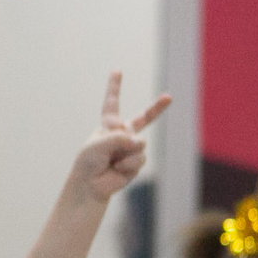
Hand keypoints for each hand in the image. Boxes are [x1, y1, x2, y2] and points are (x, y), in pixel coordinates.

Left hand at [65, 73, 171, 203]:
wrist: (91, 186)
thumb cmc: (88, 163)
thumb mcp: (98, 145)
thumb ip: (119, 139)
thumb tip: (139, 143)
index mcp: (108, 126)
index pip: (112, 103)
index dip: (114, 87)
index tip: (117, 71)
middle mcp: (121, 134)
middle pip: (143, 118)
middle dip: (156, 108)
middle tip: (169, 97)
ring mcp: (131, 148)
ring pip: (139, 144)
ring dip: (126, 154)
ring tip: (112, 162)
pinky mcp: (136, 162)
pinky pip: (139, 158)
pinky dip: (128, 165)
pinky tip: (118, 169)